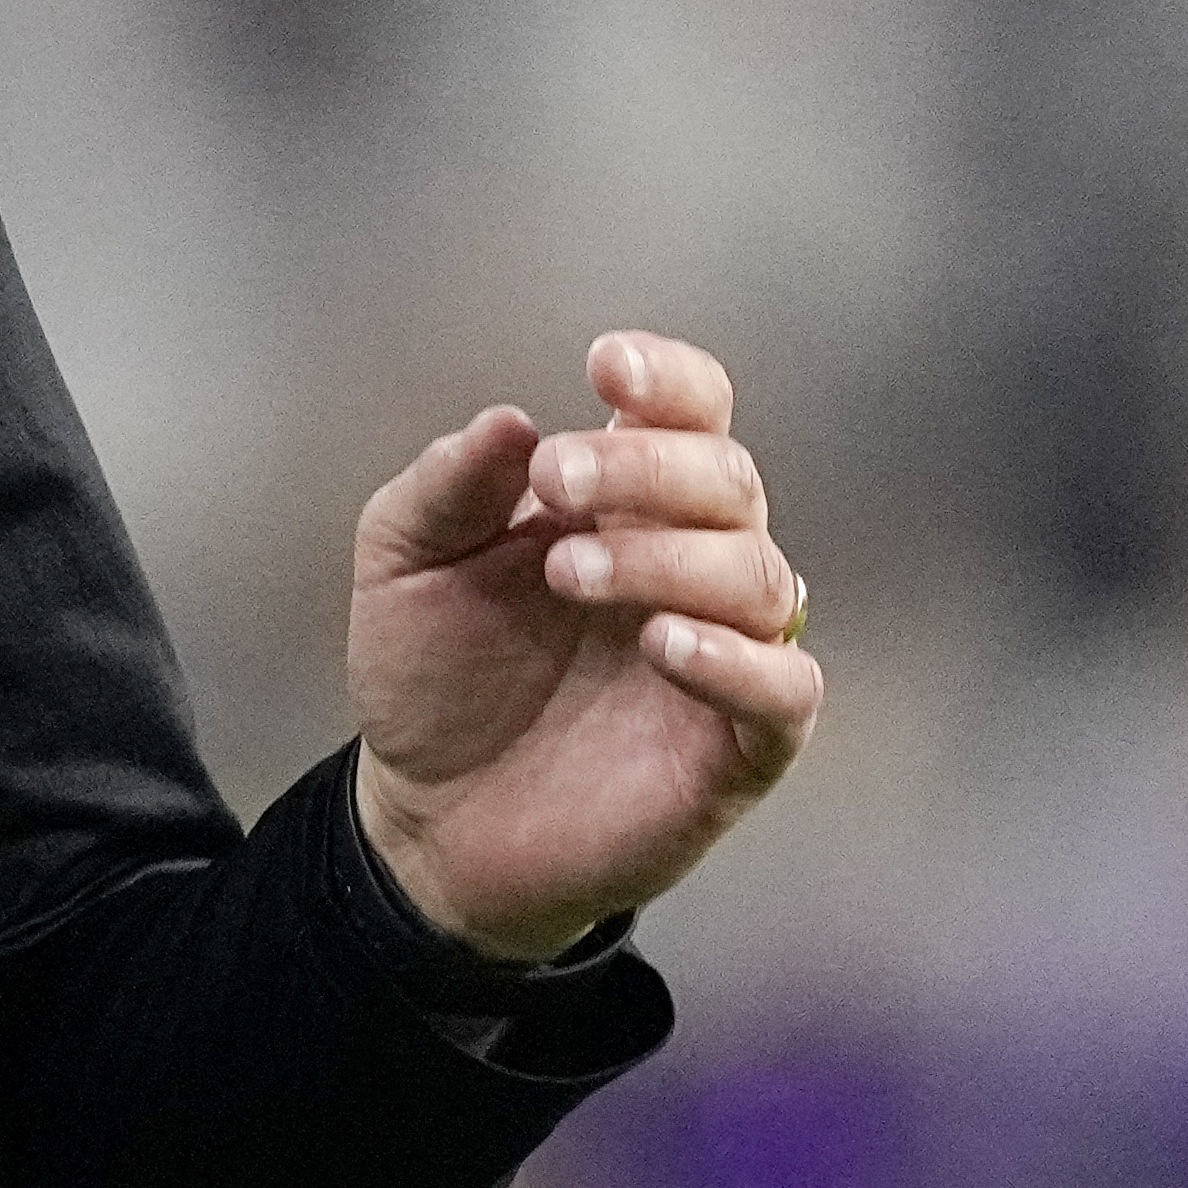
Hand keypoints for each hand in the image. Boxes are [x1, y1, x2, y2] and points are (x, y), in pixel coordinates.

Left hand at [345, 330, 816, 961]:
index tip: (607, 366)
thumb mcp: (402, 565)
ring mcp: (721, 654)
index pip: (691, 414)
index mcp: (620, 504)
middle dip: (647, 468)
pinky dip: (738, 658)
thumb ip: (445, 488)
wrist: (428, 821)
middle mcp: (686, 565)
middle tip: (553, 486)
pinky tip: (664, 642)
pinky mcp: (736, 749)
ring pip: (761, 575)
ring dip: (672, 557)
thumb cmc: (433, 678)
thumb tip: (509, 420)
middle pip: (728, 480)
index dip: (670, 381)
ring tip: (570, 575)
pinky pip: (786, 689)